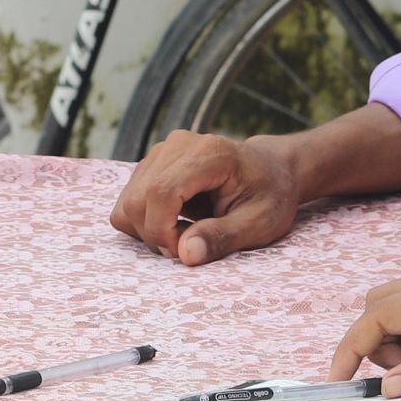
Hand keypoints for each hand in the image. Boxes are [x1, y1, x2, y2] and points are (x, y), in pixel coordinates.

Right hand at [109, 130, 311, 263]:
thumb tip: (185, 255)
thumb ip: (222, 238)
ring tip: (187, 232)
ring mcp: (162, 151)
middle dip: (155, 235)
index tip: (184, 252)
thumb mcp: (259, 224)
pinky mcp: (153, 164)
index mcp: (209, 154)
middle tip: (190, 245)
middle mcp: (178, 145)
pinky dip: (146, 221)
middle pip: (137, 199)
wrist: (273, 170)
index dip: (163, 230)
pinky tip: (176, 222)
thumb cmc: (271, 196)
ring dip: (150, 229)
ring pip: (128, 202)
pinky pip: (130, 200)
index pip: (161, 192)